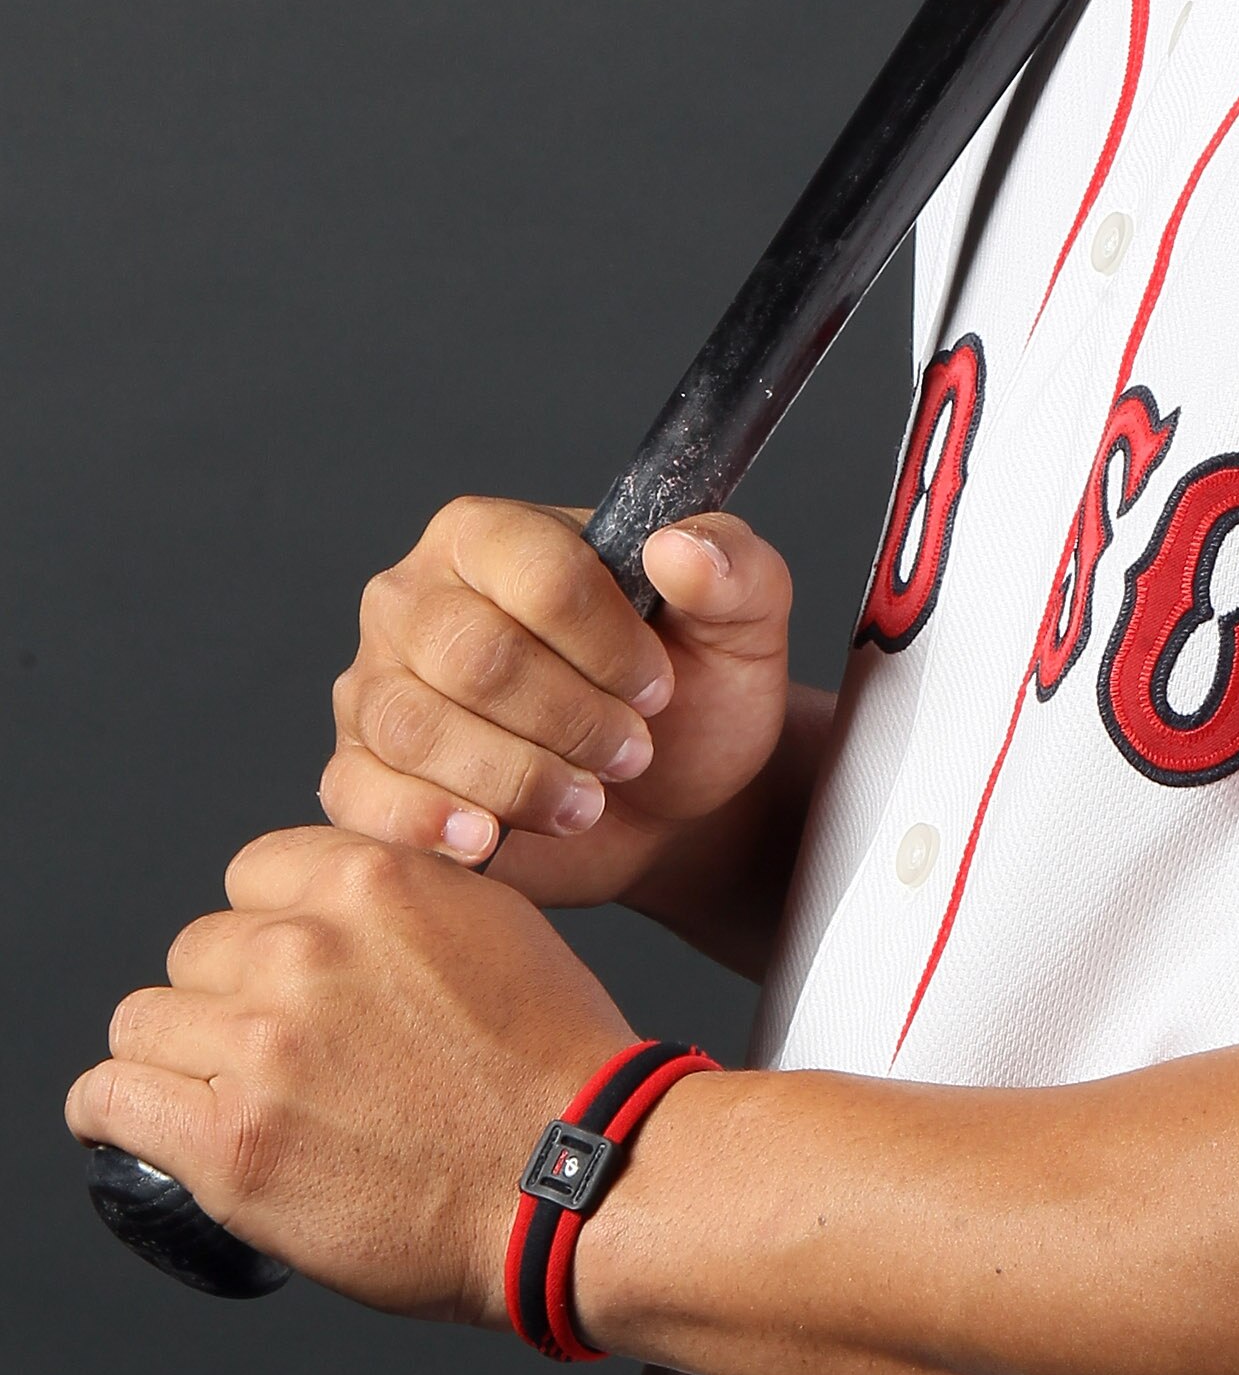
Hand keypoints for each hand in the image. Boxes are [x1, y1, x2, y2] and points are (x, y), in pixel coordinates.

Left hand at [65, 826, 635, 1317]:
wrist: (573, 1178)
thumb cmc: (551, 1063)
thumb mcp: (493, 920)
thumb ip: (405, 895)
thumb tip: (342, 898)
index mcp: (369, 879)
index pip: (251, 875)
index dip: (268, 928)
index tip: (283, 974)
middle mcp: (304, 948)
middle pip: (196, 949)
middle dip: (225, 997)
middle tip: (272, 1053)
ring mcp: (260, 1045)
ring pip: (143, 1021)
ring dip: (173, 1056)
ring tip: (212, 1094)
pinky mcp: (228, 1140)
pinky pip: (109, 1098)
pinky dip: (114, 1111)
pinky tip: (142, 1123)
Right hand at [323, 497, 793, 904]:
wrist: (665, 803)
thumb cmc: (690, 697)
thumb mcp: (743, 625)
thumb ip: (734, 569)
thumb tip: (678, 548)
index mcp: (491, 534)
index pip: (534, 571)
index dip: (607, 643)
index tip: (658, 689)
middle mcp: (414, 598)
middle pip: (474, 657)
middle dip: (570, 719)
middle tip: (629, 753)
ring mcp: (375, 686)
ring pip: (420, 730)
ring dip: (521, 779)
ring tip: (586, 801)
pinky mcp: (358, 773)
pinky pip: (365, 795)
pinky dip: (430, 824)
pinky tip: (488, 840)